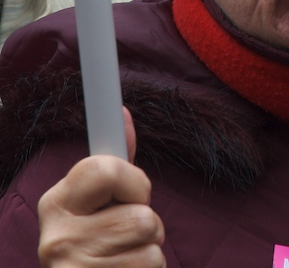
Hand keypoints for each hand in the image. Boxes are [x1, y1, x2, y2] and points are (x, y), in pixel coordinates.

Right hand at [37, 108, 164, 266]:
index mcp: (57, 202)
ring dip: (149, 246)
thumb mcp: (98, 201)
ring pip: (150, 237)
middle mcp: (58, 235)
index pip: (106, 170)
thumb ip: (115, 164)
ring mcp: (75, 265)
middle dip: (146, 219)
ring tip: (124, 254)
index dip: (134, 182)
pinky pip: (154, 264)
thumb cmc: (98, 242)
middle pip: (141, 212)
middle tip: (124, 232)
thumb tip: (123, 113)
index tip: (135, 191)